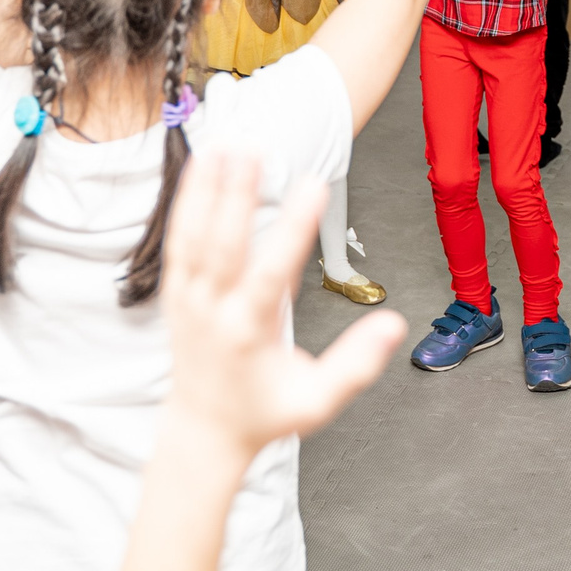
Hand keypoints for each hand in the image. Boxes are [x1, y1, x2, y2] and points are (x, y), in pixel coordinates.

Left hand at [160, 149, 403, 458]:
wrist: (204, 429)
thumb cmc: (264, 412)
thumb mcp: (318, 401)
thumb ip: (356, 364)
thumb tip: (393, 325)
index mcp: (249, 333)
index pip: (271, 273)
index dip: (295, 228)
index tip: (315, 185)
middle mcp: (212, 312)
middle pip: (222, 244)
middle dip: (239, 194)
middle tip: (256, 148)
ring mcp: (188, 300)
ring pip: (194, 234)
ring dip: (209, 186)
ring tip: (227, 141)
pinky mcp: (176, 291)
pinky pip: (179, 238)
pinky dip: (188, 199)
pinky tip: (202, 162)